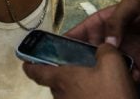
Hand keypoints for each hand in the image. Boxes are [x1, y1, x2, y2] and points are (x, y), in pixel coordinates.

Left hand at [23, 43, 137, 98]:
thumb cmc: (111, 93)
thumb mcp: (113, 64)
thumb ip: (105, 50)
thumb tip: (103, 47)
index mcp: (62, 78)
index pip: (37, 72)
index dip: (29, 66)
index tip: (26, 62)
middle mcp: (61, 95)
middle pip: (54, 81)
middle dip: (61, 73)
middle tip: (74, 64)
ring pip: (66, 93)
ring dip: (74, 85)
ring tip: (92, 78)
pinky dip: (83, 95)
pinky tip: (99, 93)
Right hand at [65, 0, 139, 79]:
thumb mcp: (132, 6)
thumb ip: (117, 20)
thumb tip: (106, 43)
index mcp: (103, 23)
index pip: (80, 32)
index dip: (66, 41)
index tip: (53, 51)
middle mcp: (107, 41)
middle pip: (86, 53)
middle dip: (76, 62)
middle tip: (67, 72)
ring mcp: (119, 56)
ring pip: (100, 68)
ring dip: (94, 75)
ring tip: (86, 83)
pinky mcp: (133, 68)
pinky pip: (121, 78)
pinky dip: (116, 84)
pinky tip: (110, 87)